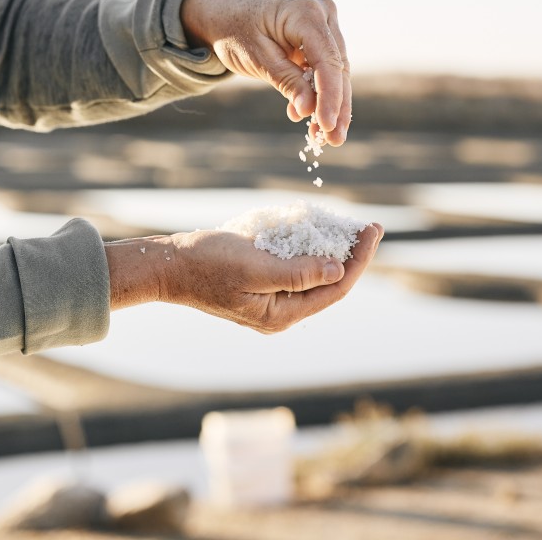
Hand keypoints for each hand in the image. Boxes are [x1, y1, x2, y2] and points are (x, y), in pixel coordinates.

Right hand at [106, 223, 382, 332]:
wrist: (169, 266)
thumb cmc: (208, 263)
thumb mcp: (255, 266)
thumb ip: (297, 273)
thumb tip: (338, 270)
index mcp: (282, 315)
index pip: (336, 288)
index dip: (359, 259)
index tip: (372, 230)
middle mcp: (280, 314)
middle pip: (328, 285)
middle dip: (350, 255)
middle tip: (366, 227)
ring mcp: (269, 303)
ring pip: (313, 277)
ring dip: (331, 252)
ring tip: (347, 228)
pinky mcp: (260, 288)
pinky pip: (294, 271)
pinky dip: (308, 251)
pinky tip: (315, 233)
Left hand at [180, 0, 352, 145]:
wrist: (221, 12)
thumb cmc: (233, 29)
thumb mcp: (256, 58)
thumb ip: (286, 81)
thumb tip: (309, 110)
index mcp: (306, 12)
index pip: (327, 60)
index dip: (330, 96)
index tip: (327, 125)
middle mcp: (322, 13)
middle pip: (337, 67)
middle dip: (336, 106)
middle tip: (334, 140)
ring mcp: (323, 24)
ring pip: (334, 71)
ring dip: (330, 104)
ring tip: (325, 137)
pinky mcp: (318, 38)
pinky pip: (323, 69)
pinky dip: (318, 93)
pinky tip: (309, 118)